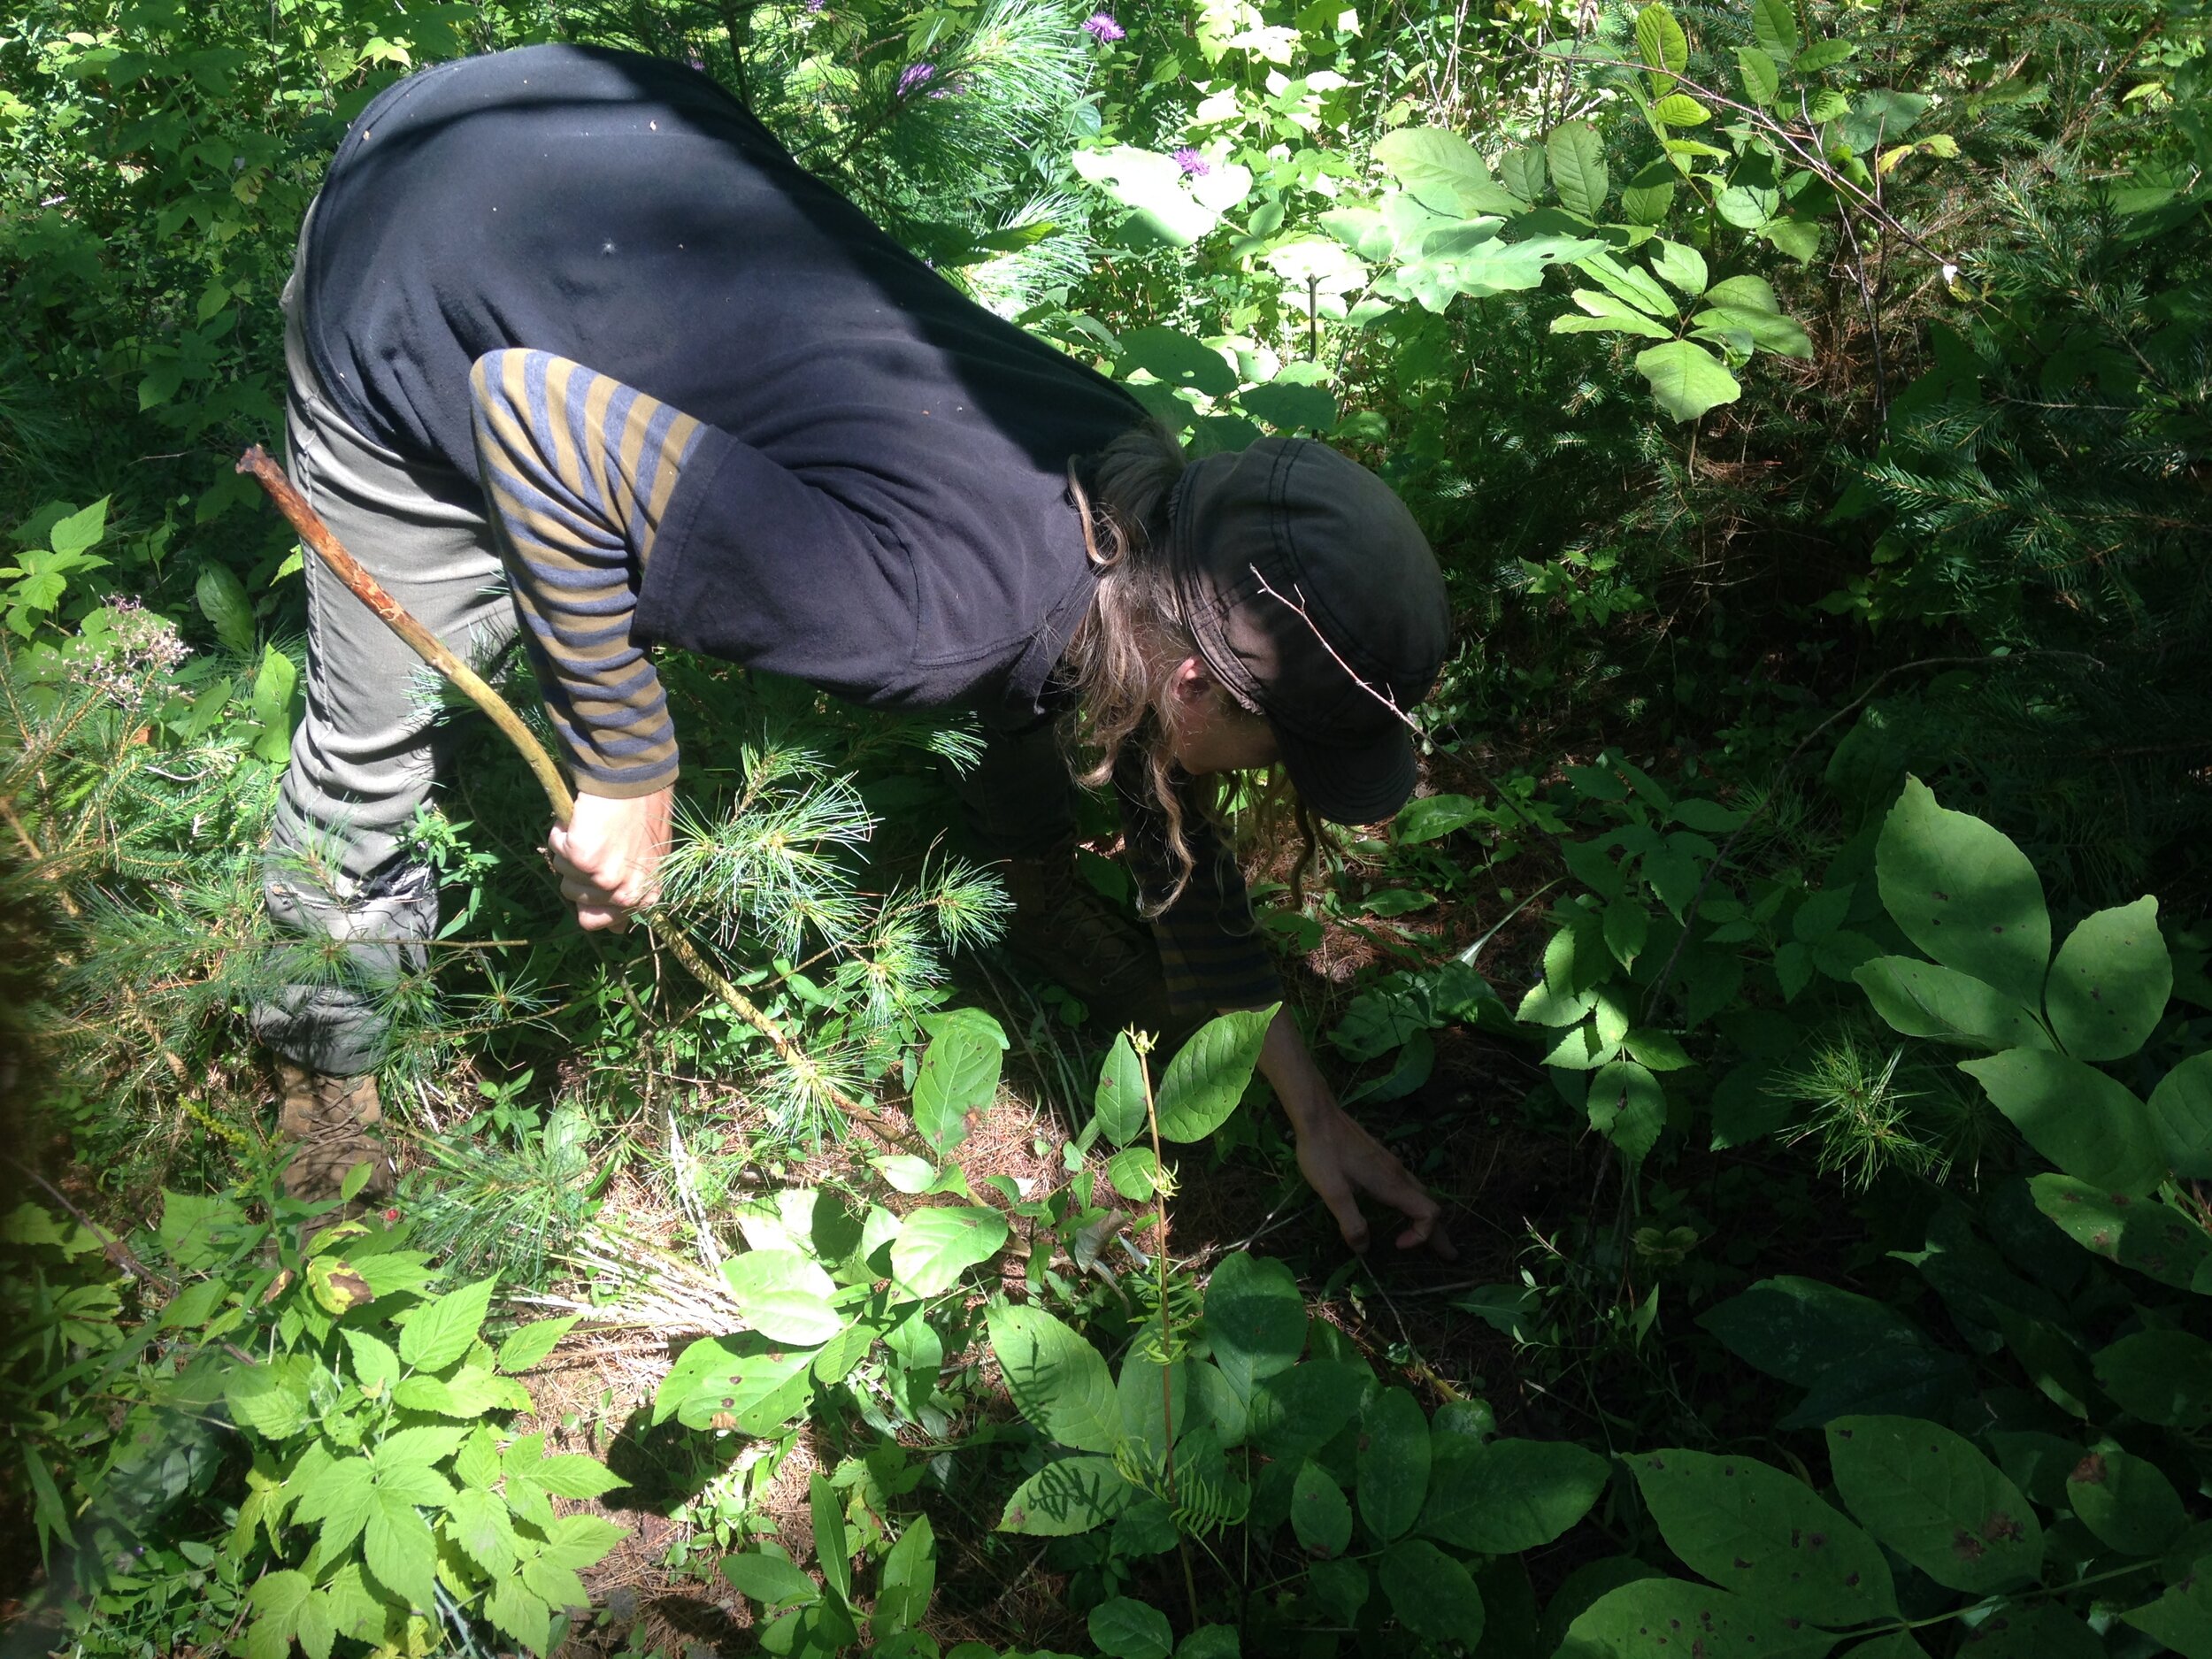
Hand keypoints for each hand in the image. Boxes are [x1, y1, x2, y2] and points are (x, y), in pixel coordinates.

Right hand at [547, 786, 672, 930]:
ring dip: (571, 850)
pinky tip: (586, 818)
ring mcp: (603, 878)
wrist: (636, 780)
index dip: (590, 900)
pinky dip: (563, 831)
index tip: (594, 874)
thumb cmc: (643, 814)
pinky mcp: (583, 858)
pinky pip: (556, 849)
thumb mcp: (648, 862)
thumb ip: (631, 894)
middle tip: (599, 843)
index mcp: (644, 897)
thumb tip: (616, 931)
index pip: (601, 923)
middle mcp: (625, 894)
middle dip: (578, 870)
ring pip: (563, 874)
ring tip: (596, 828)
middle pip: (575, 898)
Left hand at [1253, 1007, 1455, 1257]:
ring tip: (1428, 1237)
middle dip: (1439, 1233)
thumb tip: (1364, 1248)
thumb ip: (1350, 1222)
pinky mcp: (1381, 1159)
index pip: (1428, 1214)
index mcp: (1391, 1185)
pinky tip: (1402, 1207)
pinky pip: (1409, 1186)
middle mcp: (1398, 1174)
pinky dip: (1415, 1205)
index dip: (1421, 1235)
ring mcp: (1391, 1165)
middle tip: (1449, 1255)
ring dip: (1427, 1219)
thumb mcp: (1333, 1192)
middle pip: (1430, 1206)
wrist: (1317, 1116)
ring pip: (1420, 1195)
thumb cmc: (1324, 1152)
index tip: (1396, 1245)